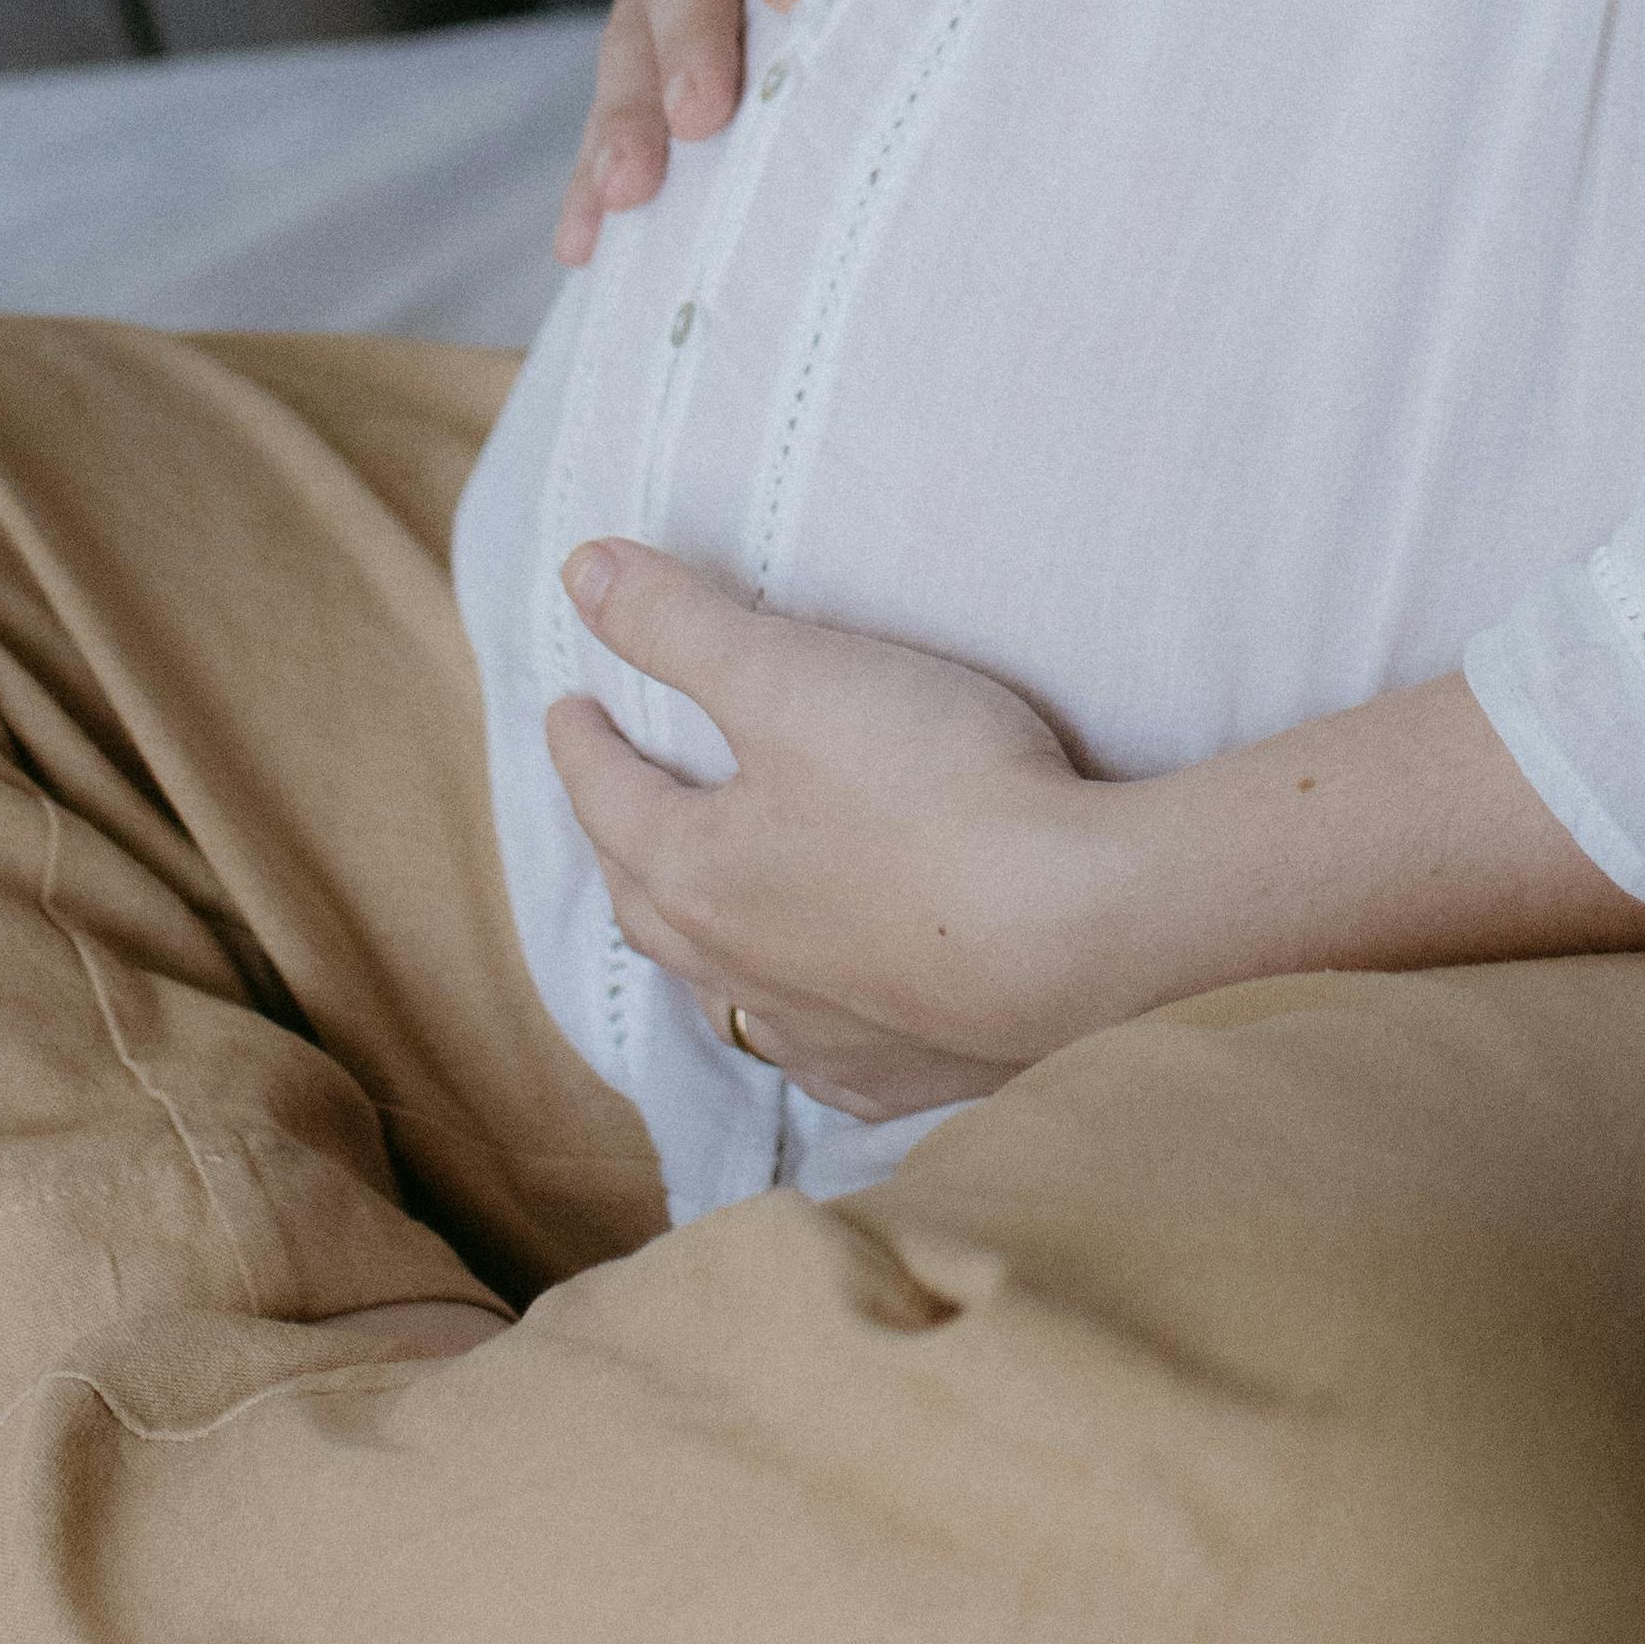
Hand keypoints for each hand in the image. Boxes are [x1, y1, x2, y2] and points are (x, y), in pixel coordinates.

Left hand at [544, 541, 1104, 1115]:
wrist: (1076, 931)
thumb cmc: (928, 791)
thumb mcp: (791, 675)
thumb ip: (681, 624)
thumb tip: (579, 571)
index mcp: (697, 875)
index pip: (609, 798)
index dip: (583, 744)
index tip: (569, 706)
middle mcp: (739, 971)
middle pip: (650, 903)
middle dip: (622, 846)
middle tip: (615, 801)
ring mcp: (821, 1034)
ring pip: (723, 992)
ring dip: (697, 946)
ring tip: (698, 909)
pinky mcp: (903, 1072)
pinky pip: (816, 1053)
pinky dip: (794, 1020)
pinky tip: (815, 1013)